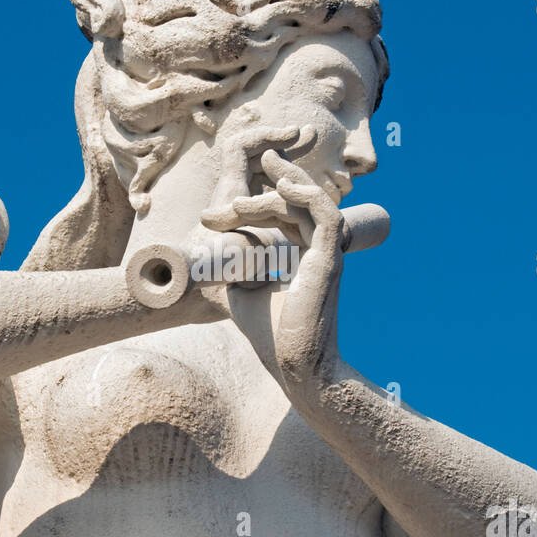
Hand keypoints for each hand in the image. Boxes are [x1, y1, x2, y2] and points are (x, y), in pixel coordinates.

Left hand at [200, 149, 346, 397]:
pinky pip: (325, 215)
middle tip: (247, 168)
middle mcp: (316, 251)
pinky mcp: (328, 261)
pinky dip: (306, 194)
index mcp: (300, 257)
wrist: (294, 368)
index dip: (256, 203)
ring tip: (242, 195)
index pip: (284, 216)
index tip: (215, 210)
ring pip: (308, 203)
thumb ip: (231, 273)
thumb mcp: (239, 295)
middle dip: (274, 181)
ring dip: (278, 190)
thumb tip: (208, 259)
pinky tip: (282, 187)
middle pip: (298, 202)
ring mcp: (325, 254)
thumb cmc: (272, 338)